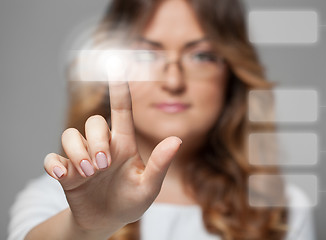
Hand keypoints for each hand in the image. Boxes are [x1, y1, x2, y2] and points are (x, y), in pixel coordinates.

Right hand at [44, 81, 181, 235]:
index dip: (119, 89)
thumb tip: (177, 140)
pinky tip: (63, 175)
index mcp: (124, 144)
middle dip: (96, 140)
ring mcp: (82, 158)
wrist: (107, 220)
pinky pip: (51, 159)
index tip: (115, 65)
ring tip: (89, 173)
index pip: (122, 111)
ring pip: (69, 135)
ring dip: (77, 152)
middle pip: (93, 122)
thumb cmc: (131, 200)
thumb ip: (160, 164)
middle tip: (102, 164)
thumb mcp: (149, 186)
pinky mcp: (66, 173)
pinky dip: (54, 164)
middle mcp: (102, 146)